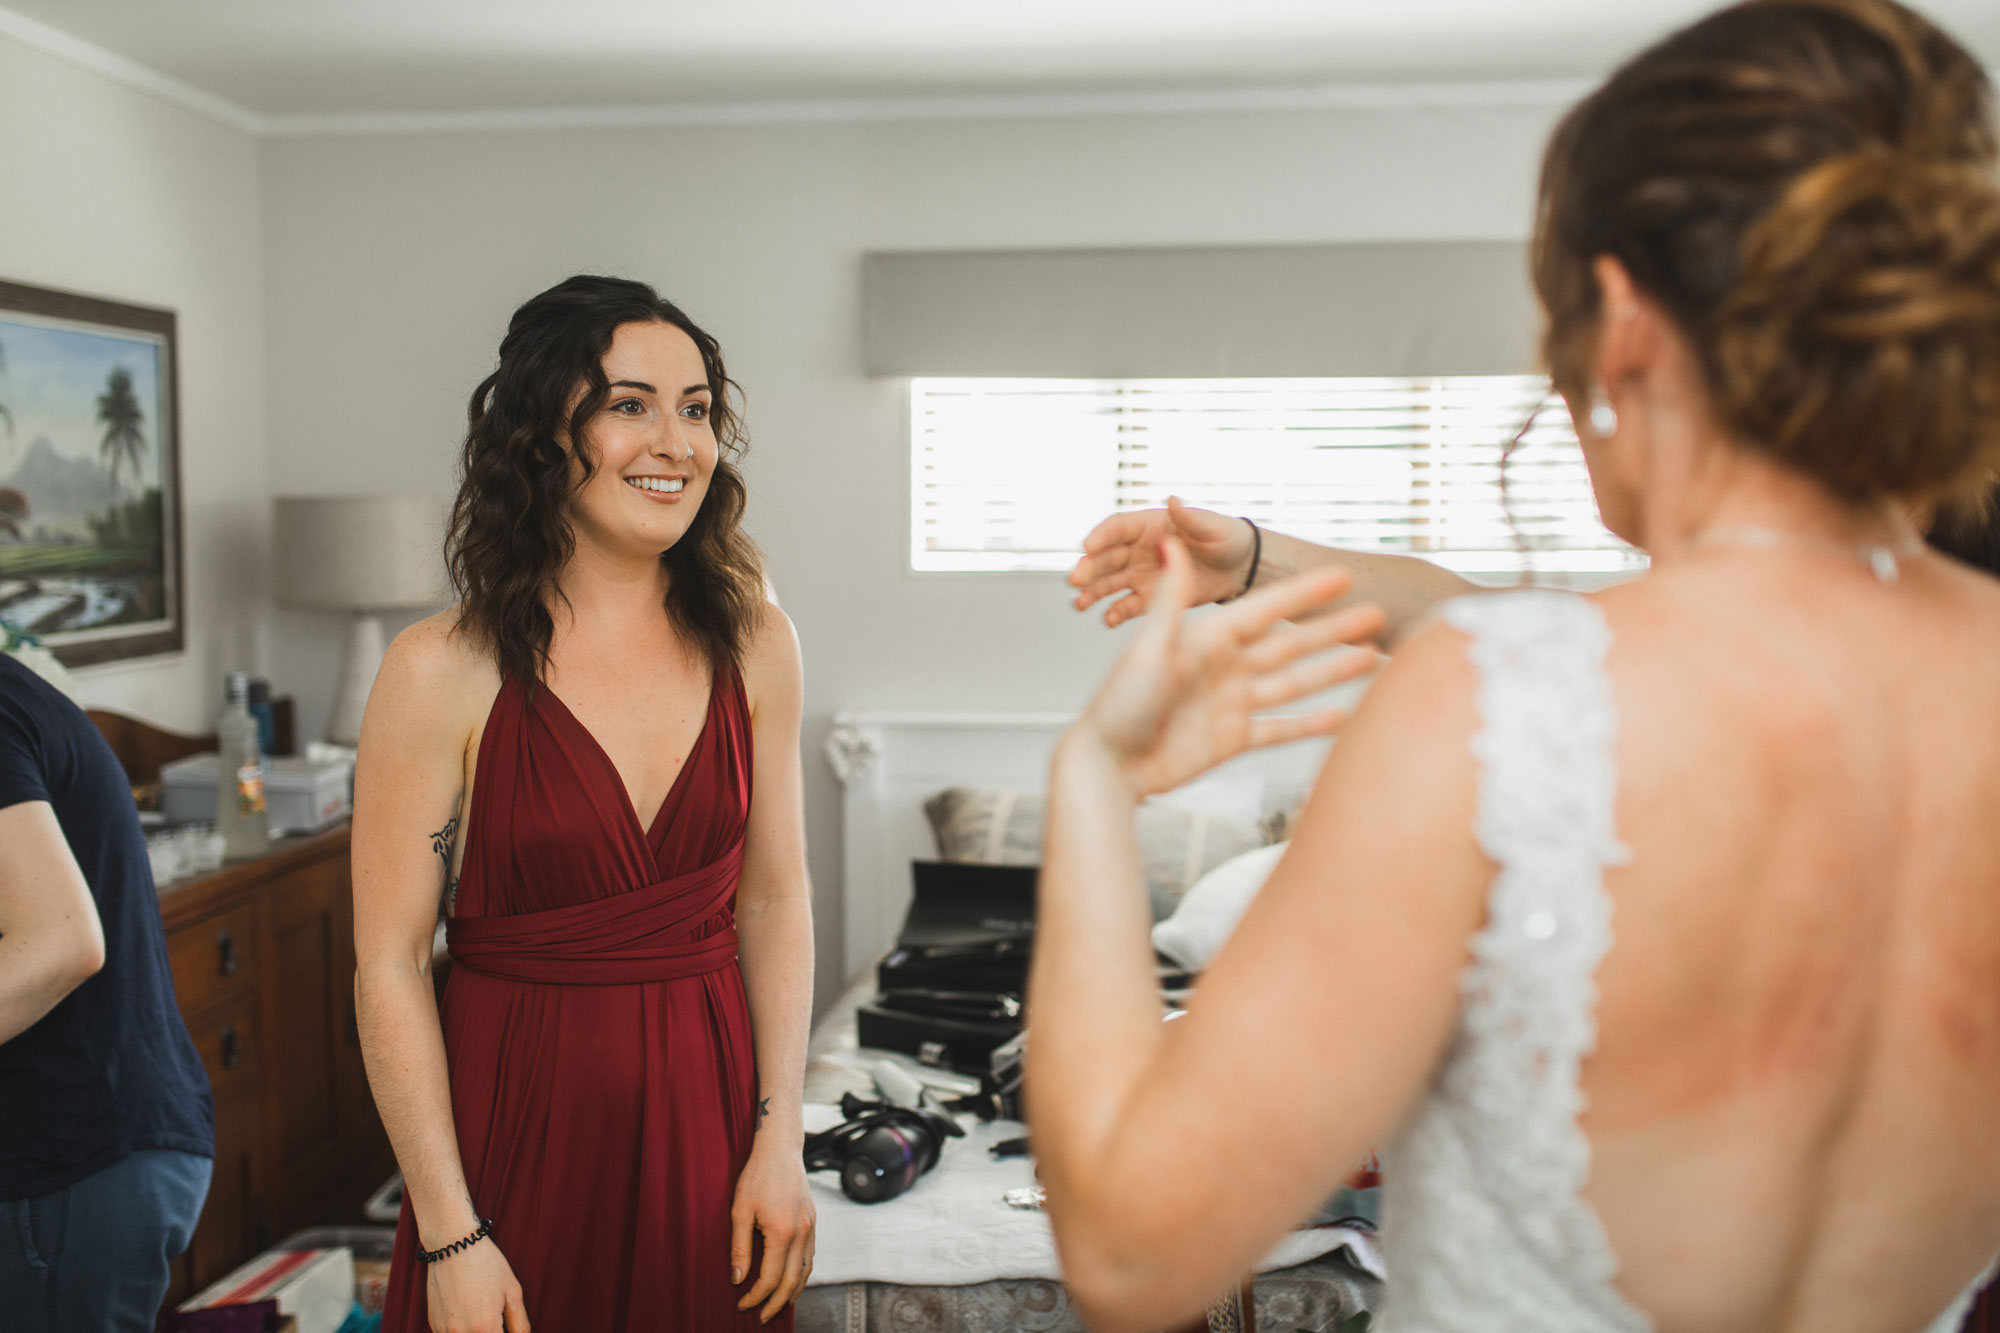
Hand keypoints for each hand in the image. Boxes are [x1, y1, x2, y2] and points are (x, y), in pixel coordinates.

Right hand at [425, 1237, 528, 1332]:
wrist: (453, 1243)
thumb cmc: (486, 1264)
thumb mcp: (512, 1291)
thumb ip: (520, 1323)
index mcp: (485, 1328)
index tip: (506, 1325)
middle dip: (492, 1331)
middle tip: (498, 1318)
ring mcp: (444, 1330)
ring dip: (477, 1331)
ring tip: (482, 1310)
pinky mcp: (434, 1324)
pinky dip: (463, 1329)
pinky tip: (469, 1310)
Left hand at [731, 1139, 816, 1322]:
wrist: (780, 1150)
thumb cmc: (756, 1177)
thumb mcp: (739, 1211)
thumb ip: (739, 1248)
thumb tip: (737, 1279)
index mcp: (782, 1232)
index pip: (770, 1278)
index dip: (755, 1296)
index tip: (741, 1303)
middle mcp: (802, 1233)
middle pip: (792, 1282)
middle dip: (776, 1303)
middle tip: (761, 1316)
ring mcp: (811, 1228)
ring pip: (806, 1271)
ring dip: (792, 1292)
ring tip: (777, 1305)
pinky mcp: (813, 1222)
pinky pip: (810, 1256)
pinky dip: (801, 1274)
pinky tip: (790, 1280)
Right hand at [1069, 497, 1255, 626]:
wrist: (1240, 568)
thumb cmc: (1226, 538)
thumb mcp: (1212, 527)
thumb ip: (1190, 518)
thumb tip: (1172, 500)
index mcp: (1149, 525)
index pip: (1117, 528)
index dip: (1100, 536)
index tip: (1086, 546)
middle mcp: (1138, 549)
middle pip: (1106, 557)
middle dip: (1089, 568)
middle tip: (1075, 579)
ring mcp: (1141, 574)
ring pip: (1109, 583)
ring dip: (1093, 592)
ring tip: (1080, 603)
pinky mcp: (1150, 597)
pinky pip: (1127, 606)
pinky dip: (1116, 613)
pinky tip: (1107, 620)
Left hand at [1074, 538, 1386, 797]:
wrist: (1107, 766)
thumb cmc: (1118, 706)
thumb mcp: (1149, 648)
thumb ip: (1169, 599)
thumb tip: (1171, 542)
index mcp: (1205, 641)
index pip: (1265, 611)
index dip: (1303, 594)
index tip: (1341, 575)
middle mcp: (1222, 668)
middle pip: (1289, 645)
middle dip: (1332, 629)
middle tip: (1376, 614)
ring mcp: (1229, 705)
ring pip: (1293, 684)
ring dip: (1332, 672)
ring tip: (1372, 658)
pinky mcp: (1230, 740)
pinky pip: (1280, 728)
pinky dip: (1312, 723)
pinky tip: (1343, 714)